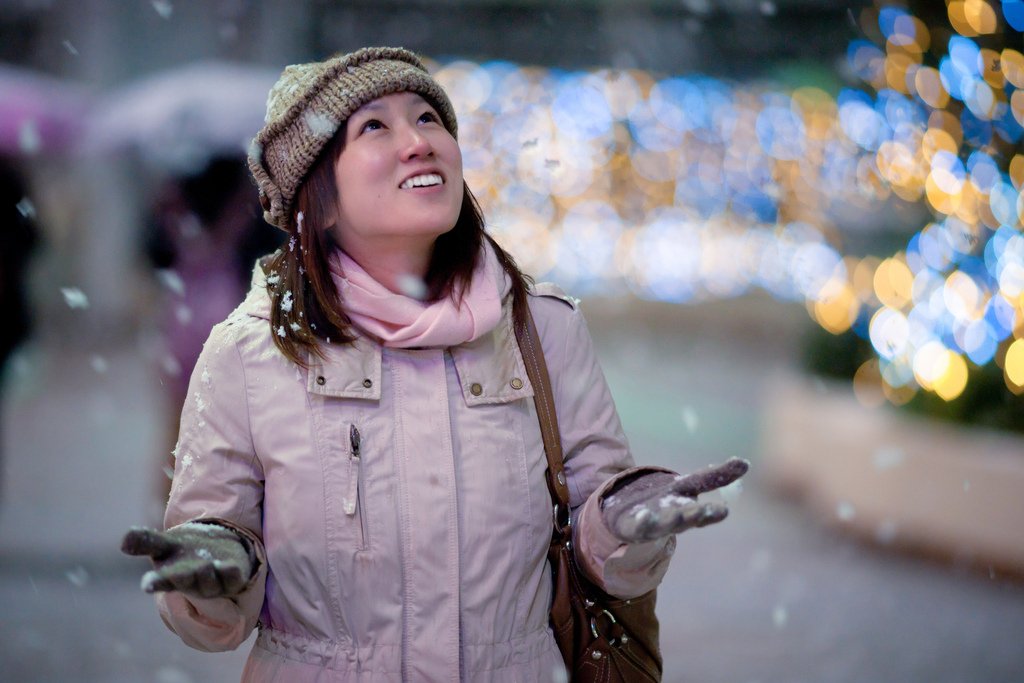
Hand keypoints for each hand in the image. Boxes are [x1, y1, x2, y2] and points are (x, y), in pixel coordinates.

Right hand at [121, 522, 252, 597]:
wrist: (217, 549)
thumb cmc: (184, 551)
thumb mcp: (166, 543)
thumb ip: (146, 541)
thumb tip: (124, 540)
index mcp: (171, 576)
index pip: (161, 582)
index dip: (155, 583)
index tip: (147, 584)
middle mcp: (192, 583)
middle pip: (186, 582)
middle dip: (183, 578)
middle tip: (179, 573)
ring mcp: (214, 584)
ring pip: (209, 583)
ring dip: (207, 574)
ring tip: (204, 564)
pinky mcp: (234, 579)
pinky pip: (233, 579)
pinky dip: (230, 573)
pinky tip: (229, 566)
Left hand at [602, 458, 748, 542]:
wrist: (626, 514)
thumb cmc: (663, 500)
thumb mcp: (687, 485)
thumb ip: (715, 477)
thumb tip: (745, 463)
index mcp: (687, 510)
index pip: (703, 512)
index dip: (712, 512)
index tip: (724, 510)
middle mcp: (672, 520)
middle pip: (685, 518)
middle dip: (694, 515)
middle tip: (705, 512)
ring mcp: (652, 525)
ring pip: (664, 525)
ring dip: (672, 521)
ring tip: (679, 515)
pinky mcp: (632, 527)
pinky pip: (638, 527)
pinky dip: (643, 522)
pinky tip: (645, 515)